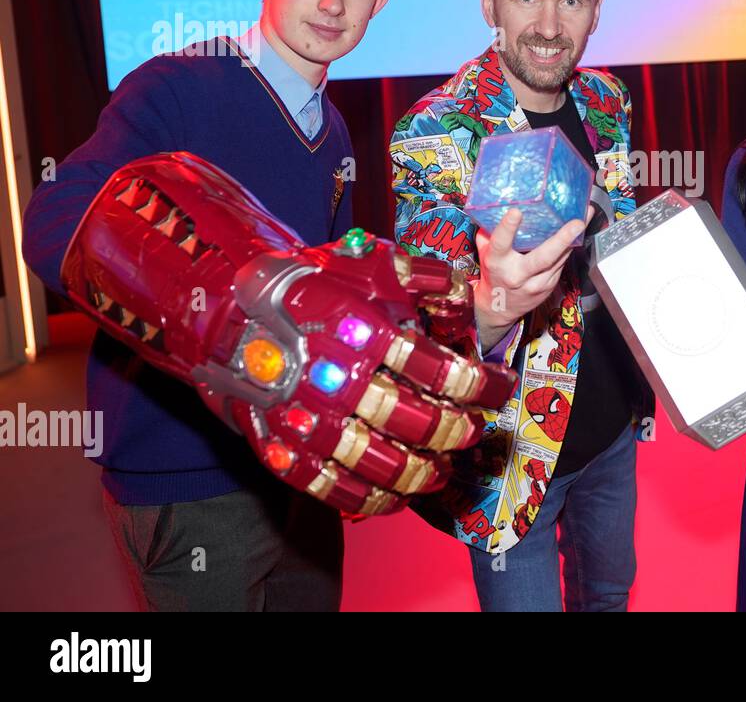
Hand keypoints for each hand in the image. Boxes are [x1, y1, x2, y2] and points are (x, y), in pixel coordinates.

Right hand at [59, 152, 517, 517]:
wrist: (225, 306)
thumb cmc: (309, 284)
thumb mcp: (369, 264)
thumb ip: (425, 277)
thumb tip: (468, 293)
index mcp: (365, 332)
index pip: (443, 372)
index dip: (484, 386)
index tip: (501, 388)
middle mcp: (338, 378)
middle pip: (418, 422)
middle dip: (458, 431)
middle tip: (474, 429)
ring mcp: (308, 419)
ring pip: (381, 463)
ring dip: (422, 472)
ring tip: (442, 468)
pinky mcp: (281, 448)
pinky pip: (332, 489)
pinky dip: (369, 499)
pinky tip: (394, 497)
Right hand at [474, 205, 593, 332]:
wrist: (500, 308)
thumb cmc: (494, 274)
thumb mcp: (486, 253)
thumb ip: (489, 232)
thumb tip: (495, 206)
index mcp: (498, 263)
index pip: (501, 244)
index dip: (508, 228)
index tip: (516, 212)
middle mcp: (518, 274)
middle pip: (543, 257)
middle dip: (562, 239)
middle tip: (577, 222)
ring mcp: (536, 283)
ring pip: (559, 259)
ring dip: (574, 238)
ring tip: (586, 217)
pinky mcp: (549, 286)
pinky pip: (562, 263)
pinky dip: (570, 247)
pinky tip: (578, 232)